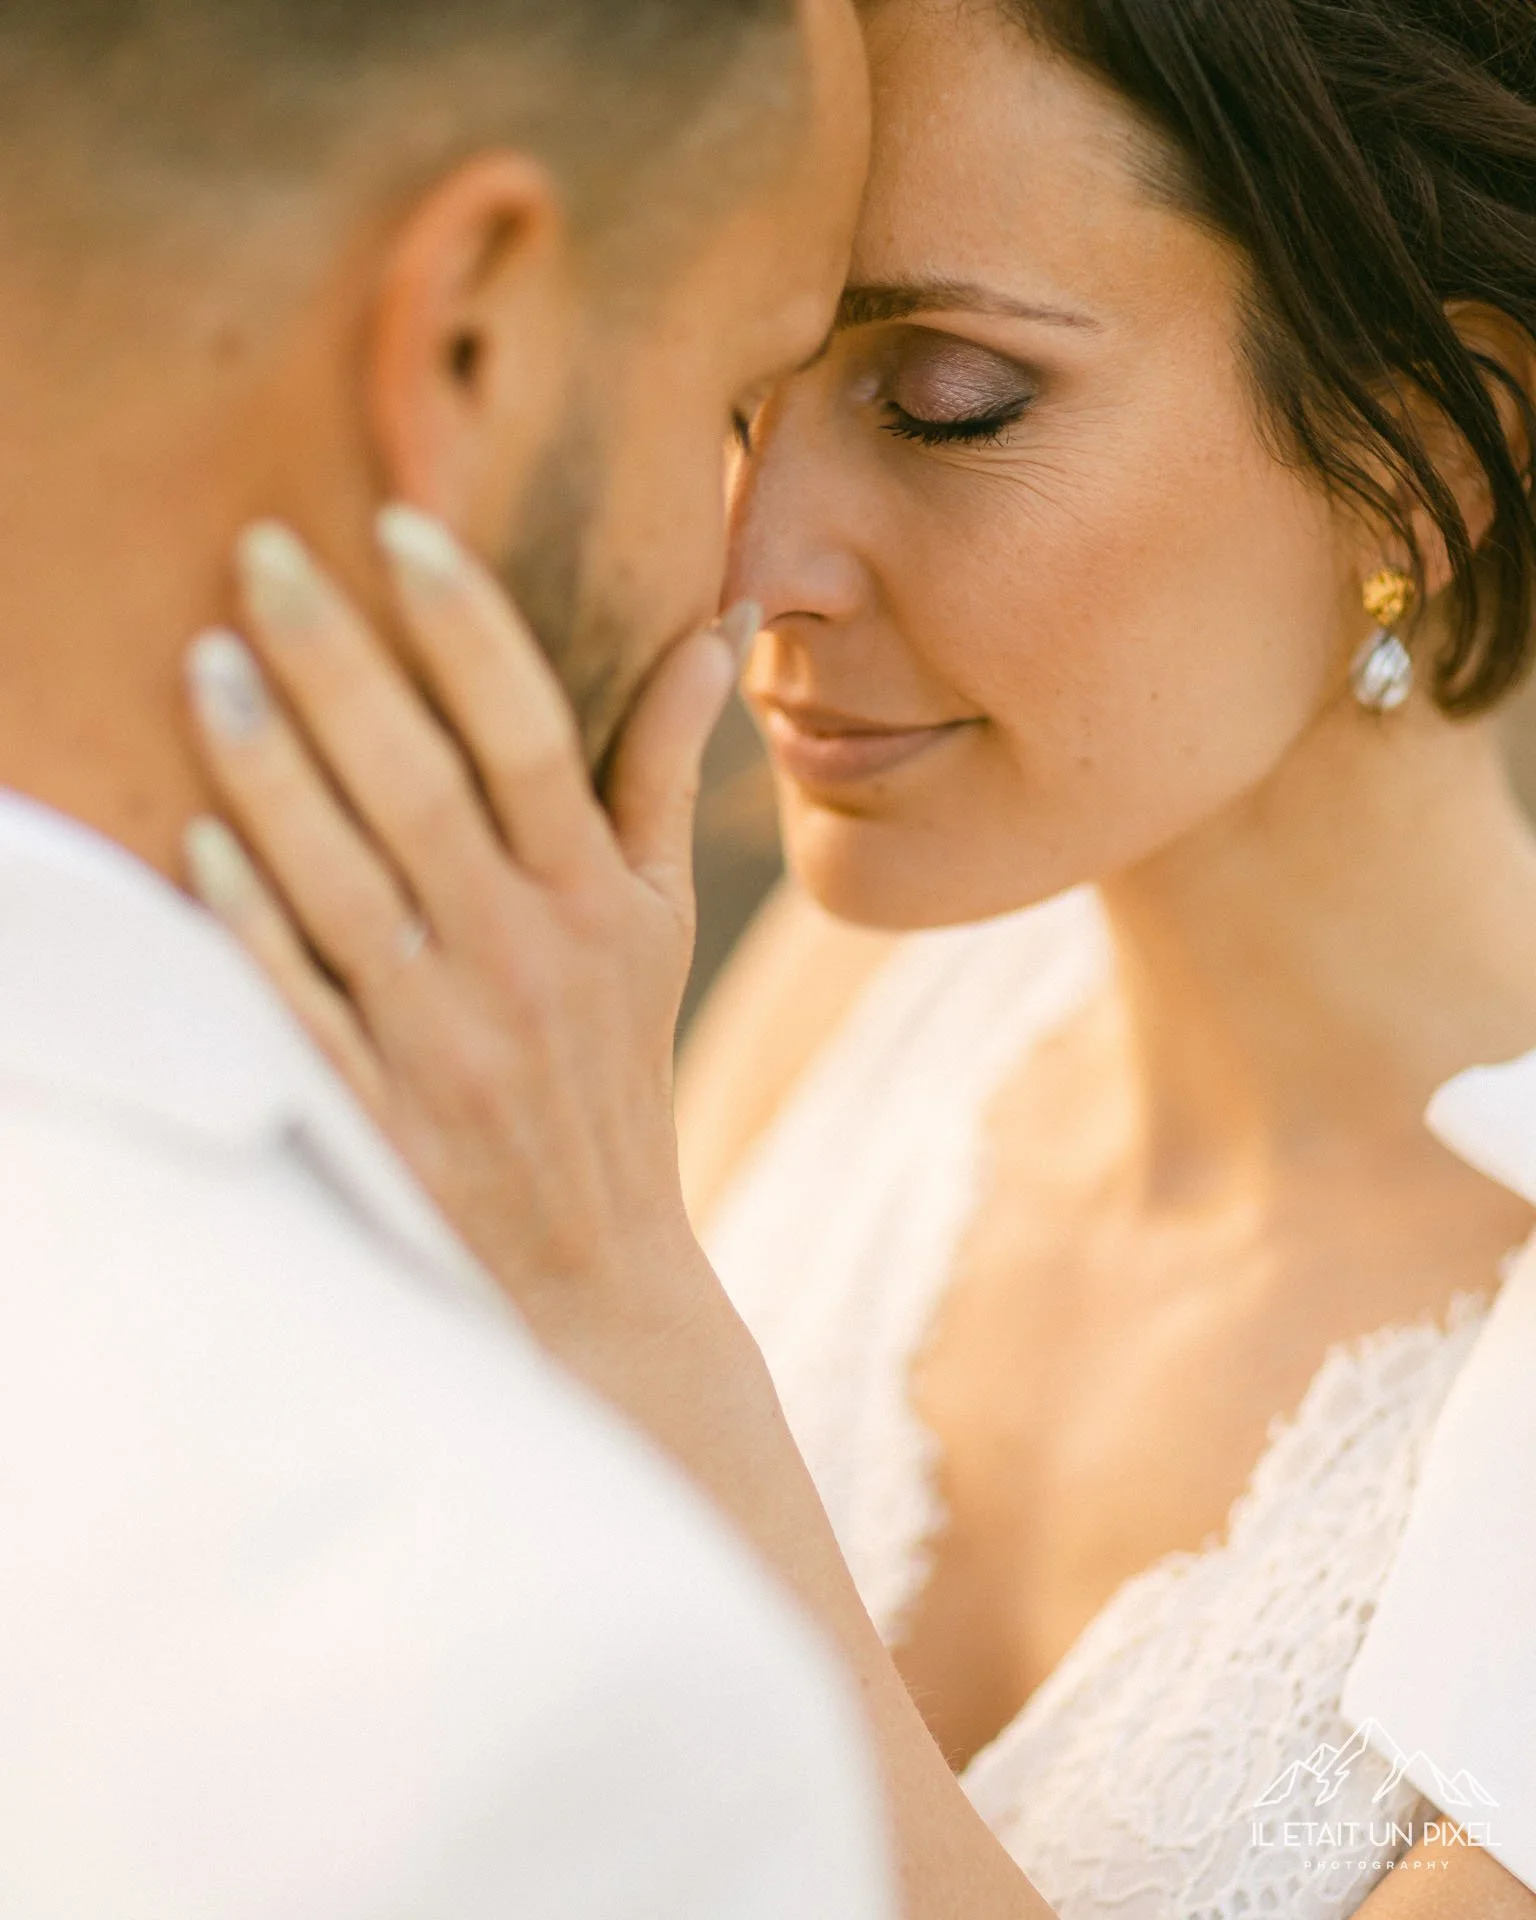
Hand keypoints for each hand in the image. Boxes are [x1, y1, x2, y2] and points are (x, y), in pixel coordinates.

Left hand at [184, 507, 753, 1346]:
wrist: (590, 1265)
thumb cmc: (620, 1065)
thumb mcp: (663, 916)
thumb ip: (667, 767)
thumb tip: (714, 625)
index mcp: (594, 900)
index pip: (533, 738)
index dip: (470, 629)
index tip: (402, 528)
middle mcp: (520, 959)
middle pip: (421, 791)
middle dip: (339, 666)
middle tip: (262, 553)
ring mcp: (441, 1037)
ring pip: (343, 886)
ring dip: (270, 774)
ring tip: (206, 665)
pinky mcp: (373, 1105)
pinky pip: (300, 1002)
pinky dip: (249, 925)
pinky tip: (195, 841)